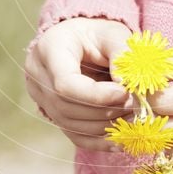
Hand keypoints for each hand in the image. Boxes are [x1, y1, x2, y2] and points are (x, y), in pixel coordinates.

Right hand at [24, 17, 131, 150]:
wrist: (82, 39)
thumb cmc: (99, 33)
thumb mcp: (113, 33)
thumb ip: (122, 54)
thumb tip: (127, 85)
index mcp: (49, 48)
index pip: (65, 83)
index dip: (96, 95)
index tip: (124, 93)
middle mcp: (37, 74)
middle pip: (67, 106)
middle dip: (104, 111)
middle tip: (134, 106)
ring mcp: (40, 96)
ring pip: (69, 124)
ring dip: (104, 126)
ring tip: (132, 118)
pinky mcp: (51, 113)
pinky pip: (72, 134)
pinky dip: (98, 141)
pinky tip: (120, 141)